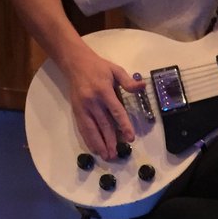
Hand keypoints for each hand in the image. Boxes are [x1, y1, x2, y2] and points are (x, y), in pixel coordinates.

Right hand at [64, 44, 145, 160]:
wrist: (75, 63)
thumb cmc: (98, 67)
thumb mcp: (115, 70)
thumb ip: (128, 81)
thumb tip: (143, 86)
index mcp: (103, 91)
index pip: (116, 111)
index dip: (124, 125)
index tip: (130, 138)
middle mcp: (92, 101)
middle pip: (103, 124)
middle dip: (110, 140)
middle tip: (116, 154)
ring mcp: (82, 107)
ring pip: (91, 129)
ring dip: (98, 143)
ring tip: (106, 155)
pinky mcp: (76, 111)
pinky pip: (82, 128)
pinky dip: (88, 139)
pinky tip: (93, 148)